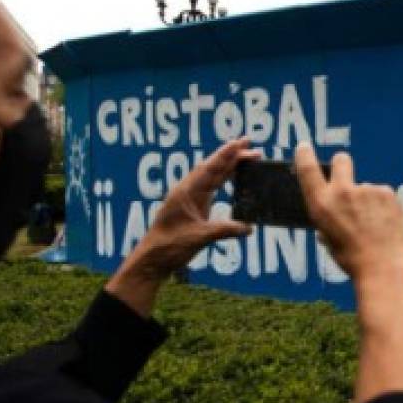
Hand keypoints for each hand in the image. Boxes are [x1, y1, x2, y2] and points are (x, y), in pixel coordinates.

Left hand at [108, 139, 256, 315]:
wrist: (153, 259)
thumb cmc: (169, 247)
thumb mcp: (198, 238)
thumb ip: (223, 230)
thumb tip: (248, 227)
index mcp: (186, 193)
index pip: (209, 169)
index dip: (226, 155)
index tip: (240, 142)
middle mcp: (188, 191)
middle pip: (213, 168)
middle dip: (231, 155)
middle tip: (249, 144)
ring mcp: (190, 199)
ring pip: (213, 176)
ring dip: (229, 166)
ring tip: (246, 156)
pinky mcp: (193, 207)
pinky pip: (211, 187)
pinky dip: (224, 179)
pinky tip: (232, 176)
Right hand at [293, 143, 402, 283]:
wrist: (385, 267)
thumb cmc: (354, 260)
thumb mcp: (330, 242)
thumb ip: (327, 224)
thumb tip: (329, 221)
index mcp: (322, 205)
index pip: (307, 169)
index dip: (304, 155)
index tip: (304, 147)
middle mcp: (343, 192)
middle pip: (342, 160)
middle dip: (342, 164)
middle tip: (347, 180)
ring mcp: (368, 190)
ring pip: (366, 187)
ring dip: (368, 200)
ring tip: (374, 226)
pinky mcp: (388, 193)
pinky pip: (382, 196)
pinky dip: (384, 207)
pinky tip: (386, 225)